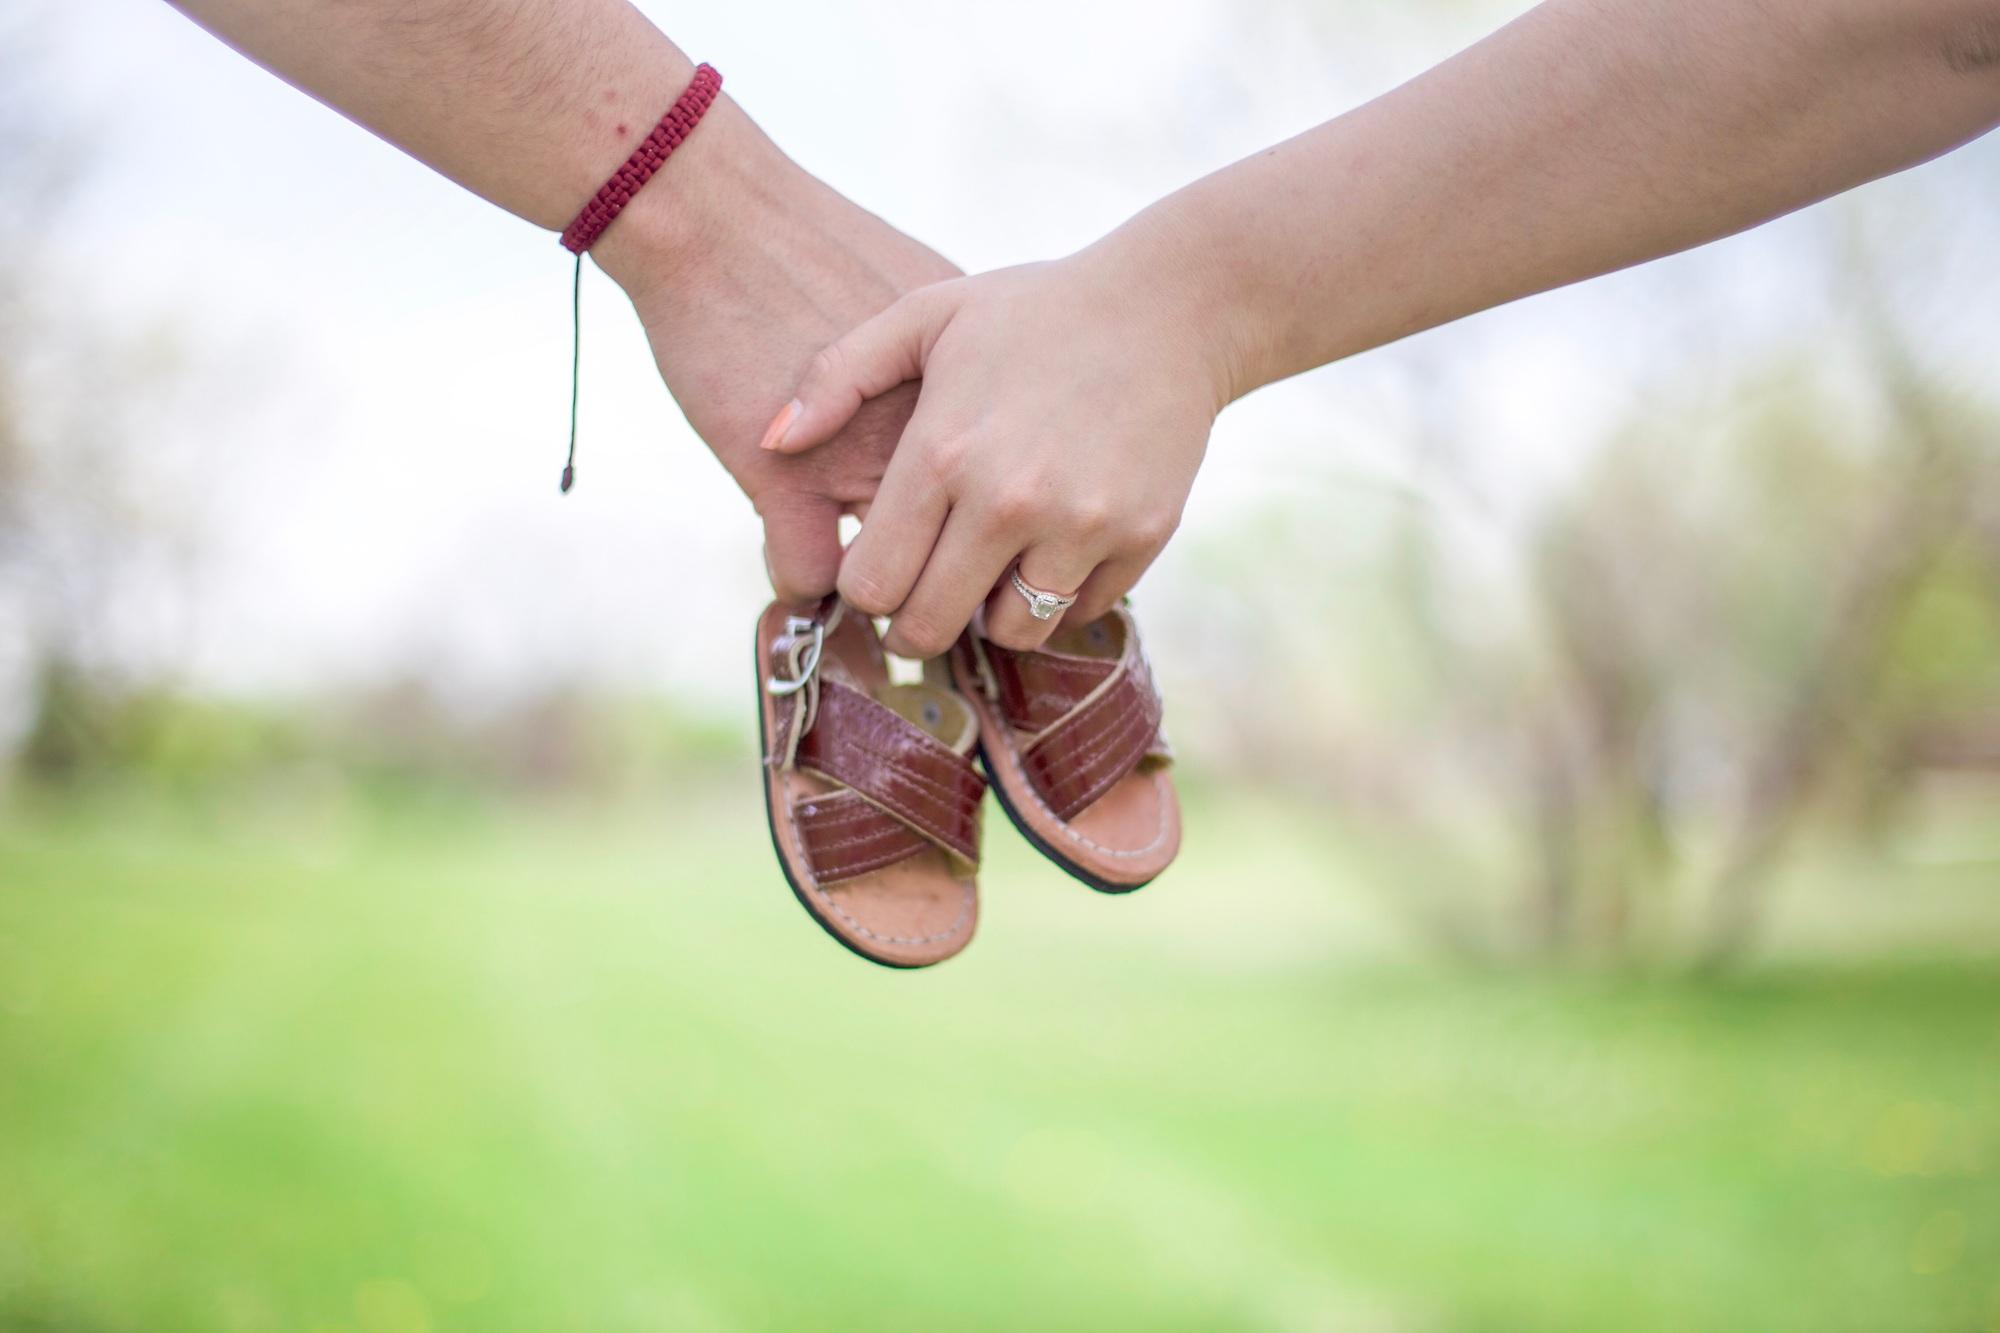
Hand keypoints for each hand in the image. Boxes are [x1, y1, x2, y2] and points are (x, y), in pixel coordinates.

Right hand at [593, 103, 958, 605]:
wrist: (718, 214)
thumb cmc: (816, 249)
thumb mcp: (921, 303)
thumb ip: (966, 374)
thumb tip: (999, 442)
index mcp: (977, 389)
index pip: (1010, 493)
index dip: (990, 523)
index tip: (973, 536)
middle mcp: (930, 430)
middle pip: (964, 547)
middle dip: (949, 577)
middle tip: (928, 590)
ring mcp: (860, 459)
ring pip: (893, 574)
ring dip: (881, 590)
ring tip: (862, 586)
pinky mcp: (787, 481)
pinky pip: (812, 577)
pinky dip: (803, 583)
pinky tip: (795, 560)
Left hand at [762, 239, 1227, 656]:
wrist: (1172, 306)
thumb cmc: (1035, 309)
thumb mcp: (926, 314)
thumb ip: (838, 374)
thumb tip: (772, 441)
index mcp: (942, 453)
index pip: (871, 583)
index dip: (865, 588)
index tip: (880, 566)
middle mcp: (1008, 501)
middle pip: (929, 626)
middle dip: (915, 622)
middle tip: (922, 594)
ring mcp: (1079, 525)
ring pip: (1009, 634)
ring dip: (992, 613)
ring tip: (992, 566)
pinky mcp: (1138, 538)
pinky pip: (1078, 611)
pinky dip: (1060, 594)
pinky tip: (1054, 544)